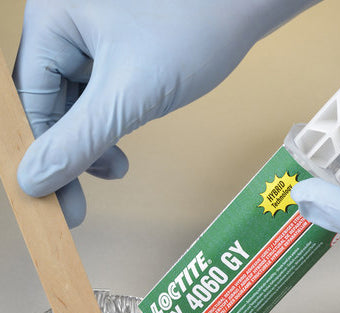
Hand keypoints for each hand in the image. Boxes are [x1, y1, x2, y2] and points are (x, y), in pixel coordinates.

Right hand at [14, 0, 320, 226]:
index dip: (41, 156)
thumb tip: (33, 181)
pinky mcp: (117, 54)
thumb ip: (79, 141)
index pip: (31, 102)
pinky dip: (110, 128)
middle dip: (72, 153)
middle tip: (78, 201)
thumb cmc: (192, 34)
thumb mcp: (129, 95)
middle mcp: (65, 28)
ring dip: (93, 145)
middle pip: (50, 106)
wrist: (242, 9)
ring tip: (117, 170)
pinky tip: (121, 149)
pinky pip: (100, 99)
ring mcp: (92, 41)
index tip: (51, 199)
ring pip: (77, 107)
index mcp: (52, 22)